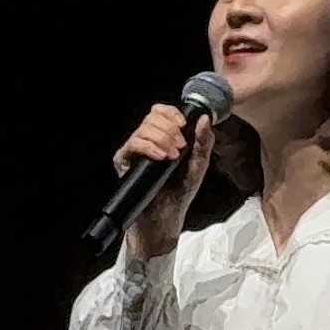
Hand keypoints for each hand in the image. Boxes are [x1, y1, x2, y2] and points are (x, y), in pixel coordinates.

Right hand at [111, 101, 216, 260]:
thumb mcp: (198, 165)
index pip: (161, 112)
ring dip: (161, 139)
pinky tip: (160, 157)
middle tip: (180, 147)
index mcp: (164, 137)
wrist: (165, 217)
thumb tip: (205, 118)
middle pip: (152, 117)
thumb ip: (204, 142)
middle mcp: (148, 140)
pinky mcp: (124, 161)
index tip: (183, 125)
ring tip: (172, 156)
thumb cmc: (180, 193)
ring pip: (143, 129)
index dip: (171, 113)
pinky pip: (132, 144)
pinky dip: (148, 147)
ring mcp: (135, 150)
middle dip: (169, 129)